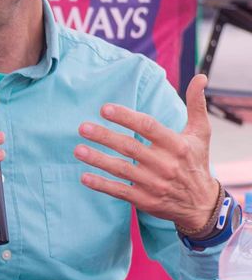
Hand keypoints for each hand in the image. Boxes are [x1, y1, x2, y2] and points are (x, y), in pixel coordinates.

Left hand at [75, 74, 217, 231]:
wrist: (201, 203)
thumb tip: (200, 76)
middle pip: (130, 147)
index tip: (104, 109)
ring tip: (77, 150)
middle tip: (82, 127)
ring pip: (121, 169)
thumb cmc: (196, 161)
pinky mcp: (145, 200)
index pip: (148, 127)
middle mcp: (165, 164)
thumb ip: (196, 105)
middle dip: (104, 137)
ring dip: (97, 160)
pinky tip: (84, 177)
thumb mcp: (201, 134)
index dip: (126, 117)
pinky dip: (101, 185)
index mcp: (176, 145)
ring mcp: (154, 183)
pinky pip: (120, 191)